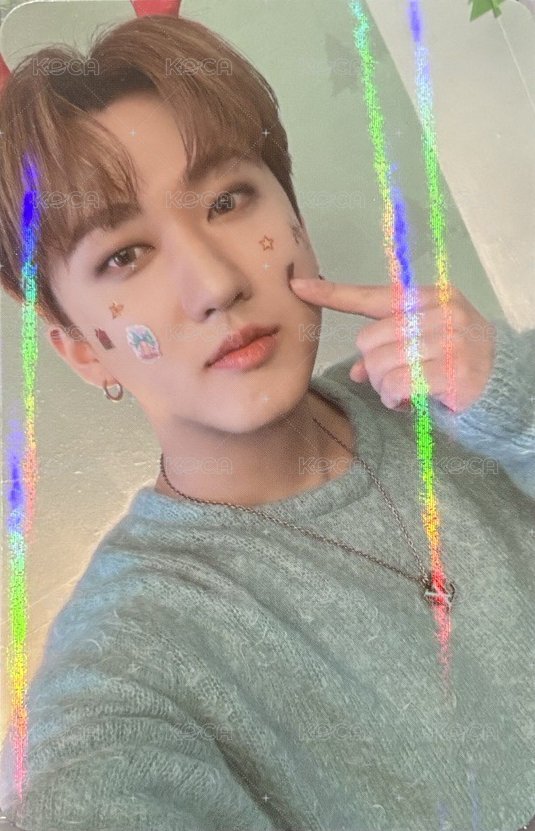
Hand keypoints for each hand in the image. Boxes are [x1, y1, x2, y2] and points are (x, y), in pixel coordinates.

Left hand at [289, 275, 496, 413]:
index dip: (332, 293)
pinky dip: (394, 400)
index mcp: (428, 298)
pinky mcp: (451, 370)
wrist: (505, 386)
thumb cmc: (457, 363)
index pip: (371, 295)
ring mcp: (447, 339)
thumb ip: (387, 348)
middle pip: (368, 340)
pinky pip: (395, 385)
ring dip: (383, 387)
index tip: (298, 285)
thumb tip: (355, 369)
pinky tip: (408, 402)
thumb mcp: (424, 345)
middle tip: (395, 378)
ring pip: (378, 365)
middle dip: (372, 366)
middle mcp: (439, 312)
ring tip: (404, 391)